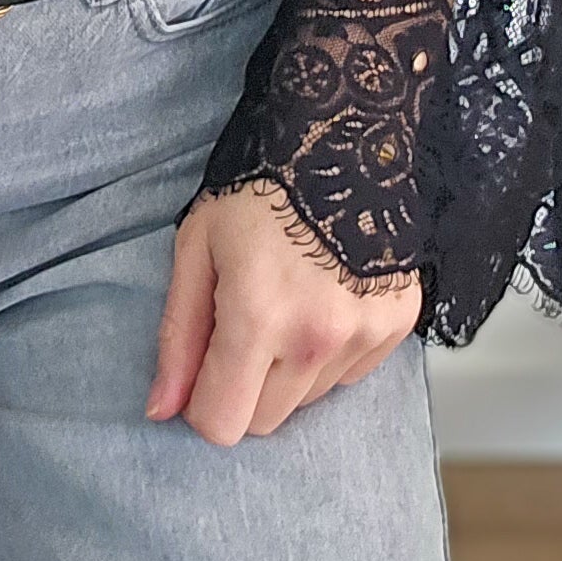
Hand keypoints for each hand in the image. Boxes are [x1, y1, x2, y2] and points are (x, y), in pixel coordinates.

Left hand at [148, 183, 421, 445]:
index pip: (222, 423)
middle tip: (242, 327)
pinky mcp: (399, 324)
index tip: (203, 369)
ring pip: (308, 401)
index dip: (201, 403)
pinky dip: (331, 353)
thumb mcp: (197, 249)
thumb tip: (162, 410)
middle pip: (265, 421)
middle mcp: (318, 337)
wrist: (343, 137)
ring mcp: (365, 334)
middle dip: (243, 389)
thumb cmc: (258, 187)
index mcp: (258, 318)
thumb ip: (179, 336)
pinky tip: (323, 299)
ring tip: (286, 304)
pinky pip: (351, 375)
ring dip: (288, 371)